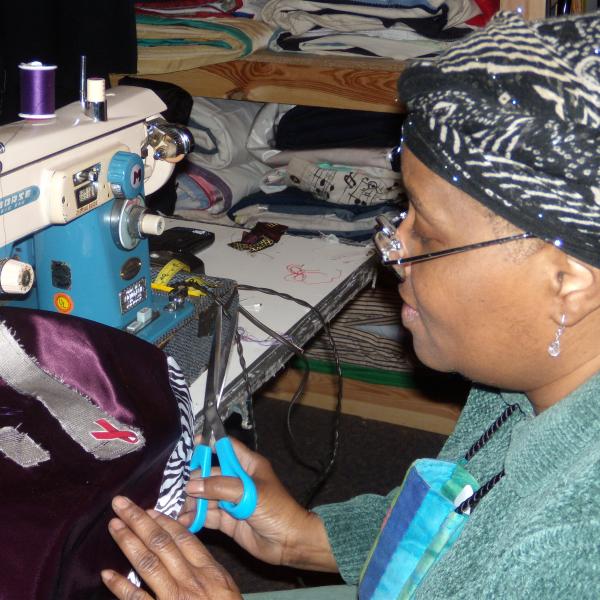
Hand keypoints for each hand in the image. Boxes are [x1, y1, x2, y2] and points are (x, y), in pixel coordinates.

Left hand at [102, 496, 240, 599]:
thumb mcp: (226, 590)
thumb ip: (207, 570)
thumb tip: (187, 549)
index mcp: (210, 572)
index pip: (184, 539)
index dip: (164, 521)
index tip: (148, 508)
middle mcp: (191, 582)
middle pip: (162, 544)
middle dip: (140, 521)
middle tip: (121, 504)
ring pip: (148, 564)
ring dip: (128, 543)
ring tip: (113, 526)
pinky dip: (121, 587)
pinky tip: (107, 574)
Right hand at [180, 438, 337, 572]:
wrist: (288, 542)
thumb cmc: (276, 510)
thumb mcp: (249, 493)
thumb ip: (220, 487)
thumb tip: (192, 485)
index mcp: (248, 465)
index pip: (226, 448)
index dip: (211, 444)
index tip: (193, 443)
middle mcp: (237, 480)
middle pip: (210, 474)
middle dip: (196, 480)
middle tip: (183, 490)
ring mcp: (230, 500)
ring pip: (205, 496)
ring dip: (192, 501)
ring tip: (180, 508)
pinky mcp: (226, 519)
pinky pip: (207, 515)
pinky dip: (195, 517)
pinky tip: (184, 520)